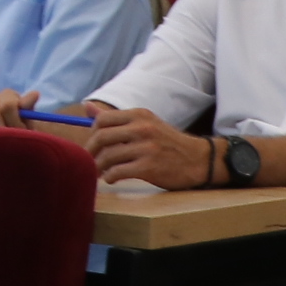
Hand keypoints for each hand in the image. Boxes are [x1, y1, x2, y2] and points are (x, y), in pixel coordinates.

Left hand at [87, 106, 212, 190]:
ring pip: (108, 156)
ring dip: (100, 167)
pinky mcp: (149, 167)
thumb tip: (87, 107)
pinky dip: (110, 177)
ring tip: (102, 172)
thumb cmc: (167, 143)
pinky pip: (117, 172)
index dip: (92, 134)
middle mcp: (142, 128)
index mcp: (139, 115)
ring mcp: (146, 148)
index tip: (94, 145)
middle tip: (90, 161)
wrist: (198, 160)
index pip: (102, 120)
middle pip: (101, 137)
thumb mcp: (146, 123)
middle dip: (91, 152)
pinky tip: (113, 179)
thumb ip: (117, 118)